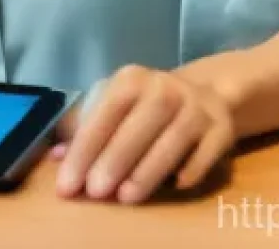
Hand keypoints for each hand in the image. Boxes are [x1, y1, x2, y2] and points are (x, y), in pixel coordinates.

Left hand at [52, 64, 235, 204]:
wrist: (206, 93)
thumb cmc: (146, 106)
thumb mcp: (115, 106)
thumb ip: (87, 129)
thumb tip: (56, 157)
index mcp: (130, 80)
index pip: (103, 115)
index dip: (83, 150)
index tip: (67, 184)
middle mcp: (163, 88)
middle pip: (136, 127)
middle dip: (113, 161)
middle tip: (95, 192)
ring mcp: (196, 107)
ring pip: (171, 141)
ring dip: (148, 171)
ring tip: (126, 198)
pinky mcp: (221, 128)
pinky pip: (206, 152)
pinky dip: (191, 169)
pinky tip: (175, 186)